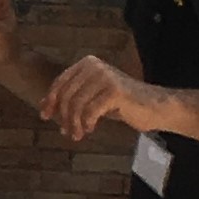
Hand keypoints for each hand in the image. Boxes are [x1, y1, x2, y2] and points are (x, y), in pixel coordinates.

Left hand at [40, 55, 168, 144]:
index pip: (60, 82)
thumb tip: (44, 105)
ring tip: (77, 135)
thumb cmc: (122, 103)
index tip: (44, 116)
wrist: (154, 107)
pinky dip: (87, 123)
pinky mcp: (114, 91)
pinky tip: (90, 129)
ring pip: (76, 105)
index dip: (50, 100)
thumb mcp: (93, 97)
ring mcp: (104, 76)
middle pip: (66, 95)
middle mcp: (94, 66)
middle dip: (63, 116)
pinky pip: (90, 111)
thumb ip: (72, 97)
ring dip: (74, 123)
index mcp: (87, 63)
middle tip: (66, 132)